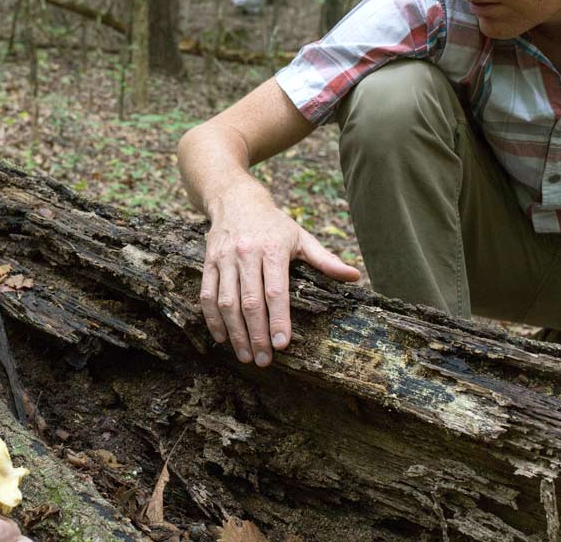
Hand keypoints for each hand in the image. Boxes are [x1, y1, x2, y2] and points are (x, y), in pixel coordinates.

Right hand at [200, 193, 359, 366]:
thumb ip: (325, 260)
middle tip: (263, 361)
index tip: (282, 345)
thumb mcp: (301, 237)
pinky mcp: (208, 262)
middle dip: (256, 335)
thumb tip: (354, 276)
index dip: (278, 320)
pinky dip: (212, 320)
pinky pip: (207, 295)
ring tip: (245, 356)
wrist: (235, 199)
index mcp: (273, 249)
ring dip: (235, 333)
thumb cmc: (274, 223)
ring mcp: (224, 259)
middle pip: (250, 302)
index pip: (276, 291)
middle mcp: (246, 253)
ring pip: (226, 302)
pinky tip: (222, 339)